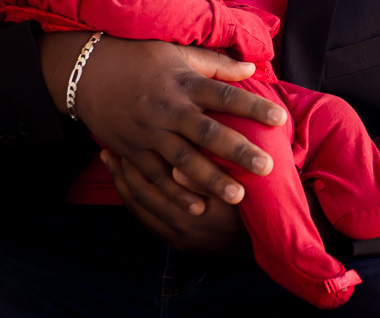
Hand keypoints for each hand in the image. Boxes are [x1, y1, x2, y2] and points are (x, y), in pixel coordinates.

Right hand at [39, 34, 285, 215]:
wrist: (86, 70)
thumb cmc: (139, 57)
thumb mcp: (178, 53)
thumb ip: (216, 65)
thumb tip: (252, 68)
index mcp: (184, 83)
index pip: (225, 96)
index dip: (253, 106)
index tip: (280, 118)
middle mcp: (169, 110)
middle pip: (208, 133)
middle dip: (238, 152)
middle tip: (267, 167)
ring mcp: (149, 133)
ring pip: (184, 161)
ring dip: (211, 181)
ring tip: (238, 197)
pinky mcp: (133, 151)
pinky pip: (156, 177)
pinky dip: (176, 194)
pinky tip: (197, 209)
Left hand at [102, 150, 246, 253]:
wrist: (270, 240)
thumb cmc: (257, 207)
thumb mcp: (238, 193)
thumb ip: (208, 180)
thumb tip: (176, 170)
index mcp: (189, 216)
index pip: (149, 189)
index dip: (134, 164)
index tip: (125, 140)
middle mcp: (178, 229)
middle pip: (138, 198)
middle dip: (122, 173)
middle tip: (109, 148)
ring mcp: (177, 236)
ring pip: (139, 208)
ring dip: (124, 184)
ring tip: (110, 160)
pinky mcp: (179, 240)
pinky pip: (146, 218)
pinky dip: (135, 197)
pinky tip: (128, 181)